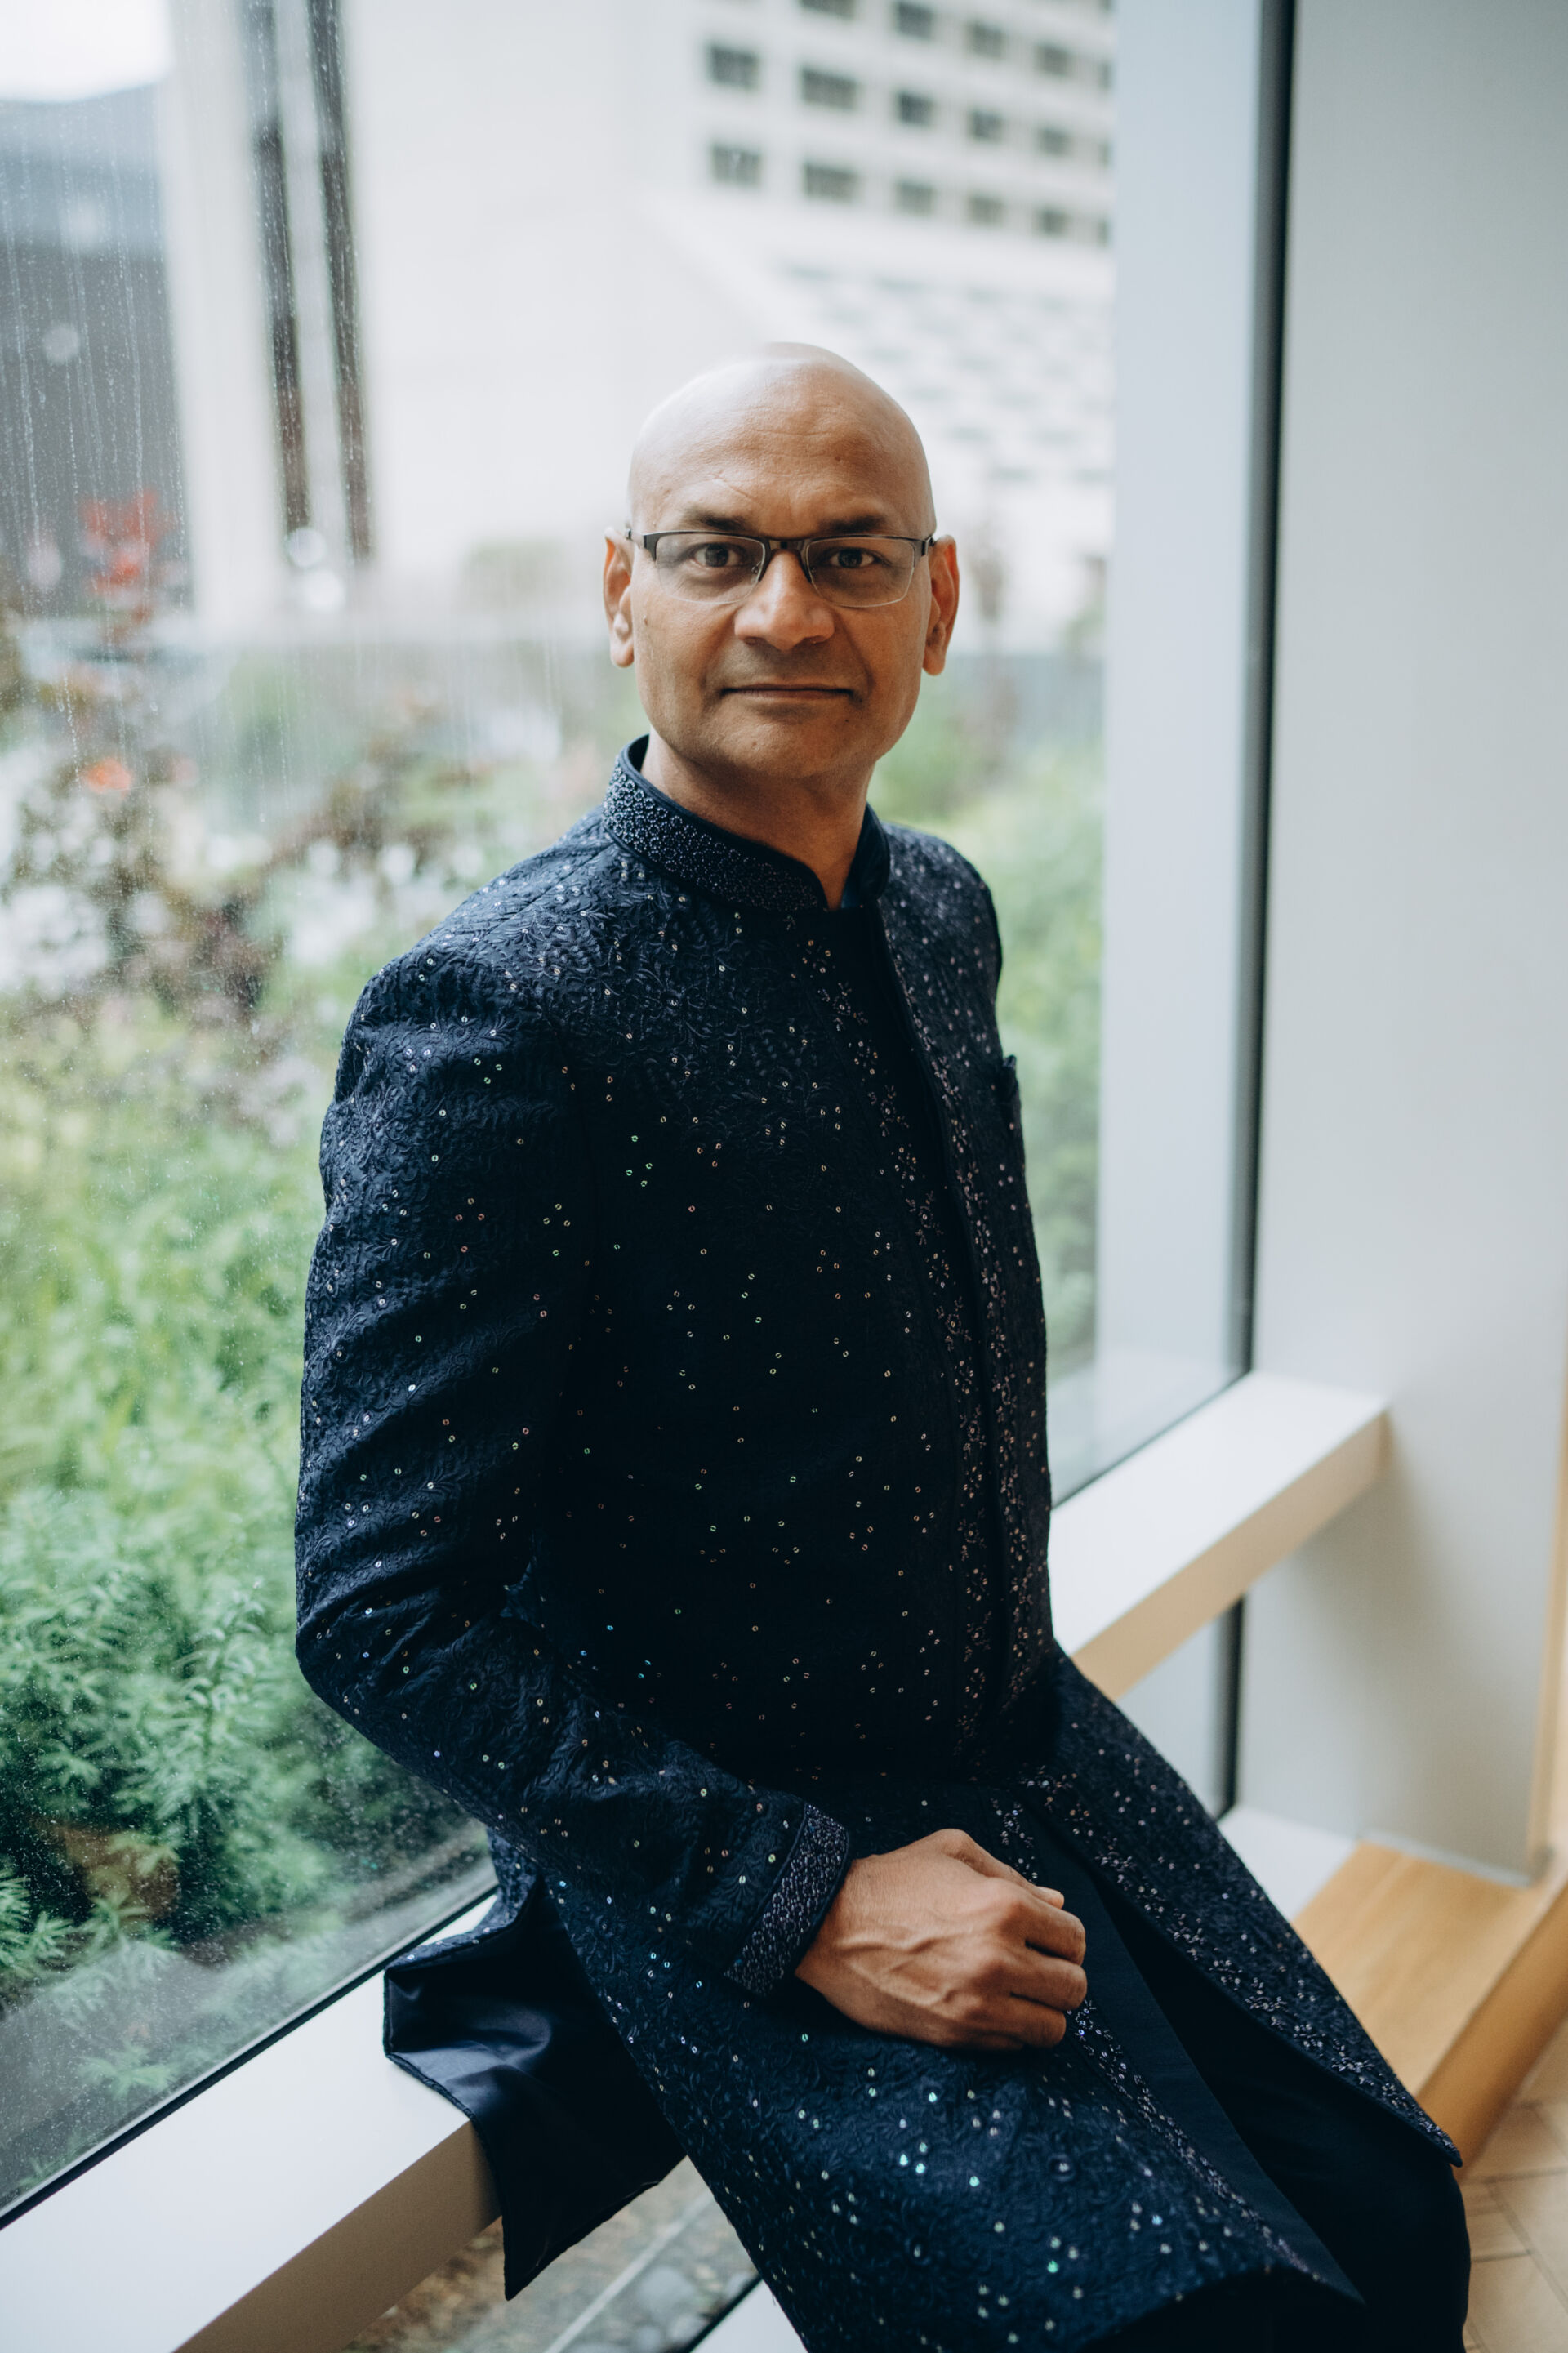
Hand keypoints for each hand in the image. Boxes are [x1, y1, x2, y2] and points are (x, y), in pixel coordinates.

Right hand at [794, 1827, 1086, 2050]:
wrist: (828, 1926)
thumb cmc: (892, 1881)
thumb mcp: (953, 1852)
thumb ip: (1012, 1875)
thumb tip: (1057, 1903)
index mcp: (1004, 1906)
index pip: (1074, 1939)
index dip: (1064, 1938)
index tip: (1046, 1938)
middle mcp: (999, 1959)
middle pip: (1073, 1989)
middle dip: (1061, 1976)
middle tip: (1036, 1967)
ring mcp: (978, 2004)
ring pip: (1053, 2029)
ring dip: (1043, 2011)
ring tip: (1020, 1994)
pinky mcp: (956, 2036)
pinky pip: (1014, 2047)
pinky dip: (1012, 2031)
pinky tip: (989, 2007)